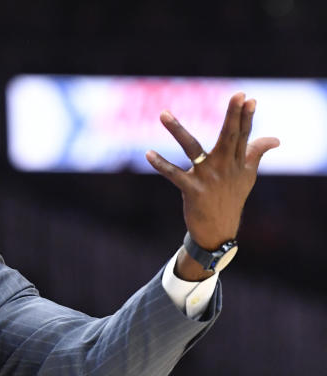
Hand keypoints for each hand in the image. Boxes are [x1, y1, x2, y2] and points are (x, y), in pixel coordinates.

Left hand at [145, 93, 278, 278]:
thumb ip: (256, 154)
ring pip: (192, 149)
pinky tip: (148, 154)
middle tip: (237, 95)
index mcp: (237, 162)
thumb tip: (276, 139)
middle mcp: (224, 167)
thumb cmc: (232, 199)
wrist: (218, 231)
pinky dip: (160, 164)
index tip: (249, 98)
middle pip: (229, 136)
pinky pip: (173, 175)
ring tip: (163, 114)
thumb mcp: (247, 176)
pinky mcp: (192, 190)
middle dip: (233, 116)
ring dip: (177, 130)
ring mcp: (208, 178)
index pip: (243, 135)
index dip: (246, 117)